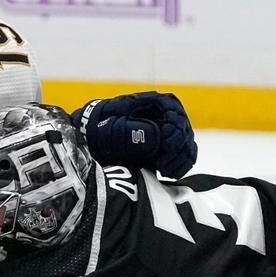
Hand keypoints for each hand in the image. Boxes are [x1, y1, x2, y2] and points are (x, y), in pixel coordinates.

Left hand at [71, 91, 196, 178]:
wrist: (88, 143)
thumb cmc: (96, 130)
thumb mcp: (107, 129)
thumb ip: (129, 131)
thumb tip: (157, 137)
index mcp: (150, 103)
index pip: (175, 113)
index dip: (175, 130)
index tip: (166, 146)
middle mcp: (163, 115)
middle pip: (184, 130)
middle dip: (177, 148)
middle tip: (162, 163)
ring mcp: (166, 132)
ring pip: (186, 145)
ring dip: (180, 159)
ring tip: (164, 170)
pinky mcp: (166, 149)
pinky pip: (184, 157)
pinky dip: (180, 166)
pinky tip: (168, 173)